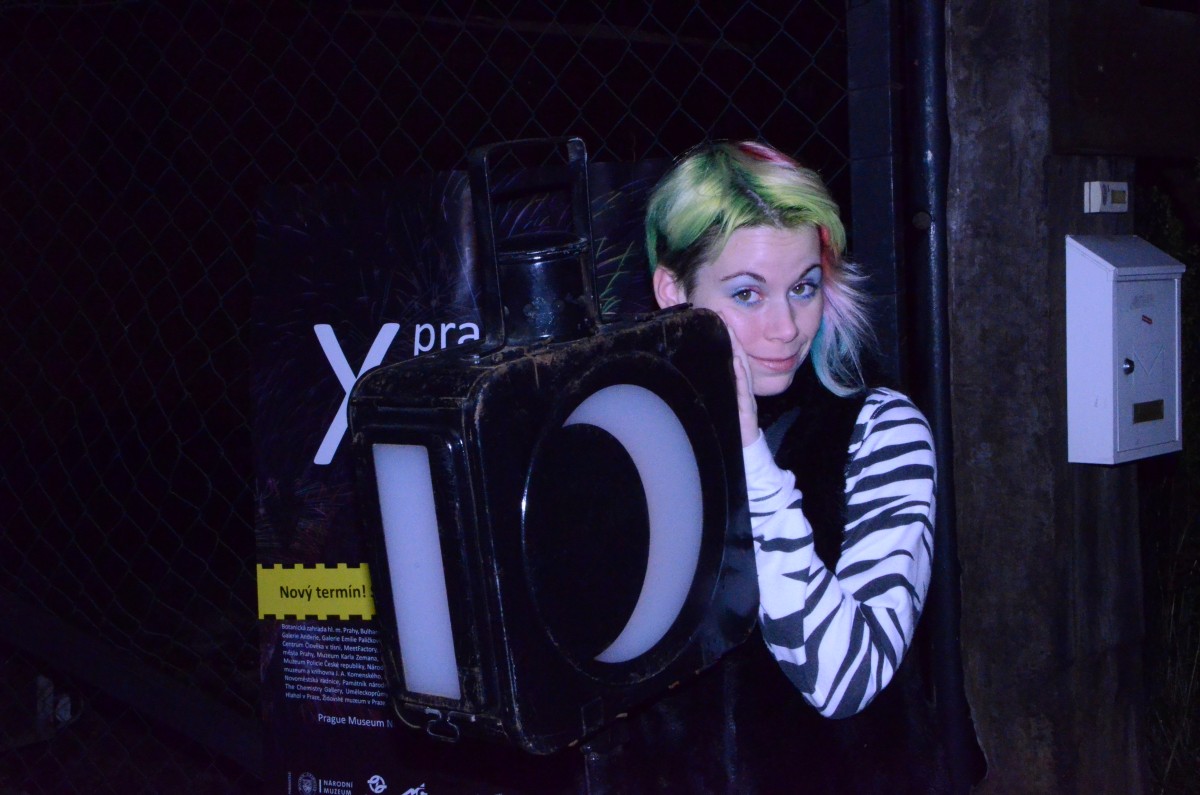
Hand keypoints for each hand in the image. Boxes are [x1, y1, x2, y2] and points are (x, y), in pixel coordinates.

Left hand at [717, 311, 759, 447]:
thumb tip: (696, 371)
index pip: (731, 355)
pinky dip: (740, 373)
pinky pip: (744, 388)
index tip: (718, 316)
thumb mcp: (721, 402)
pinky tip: (736, 359)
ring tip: (729, 329)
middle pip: (737, 356)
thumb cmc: (731, 427)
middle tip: (723, 314)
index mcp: (735, 385)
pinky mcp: (747, 409)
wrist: (746, 451)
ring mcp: (746, 397)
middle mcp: (742, 387)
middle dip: (731, 335)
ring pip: (741, 368)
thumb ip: (716, 386)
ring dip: (736, 348)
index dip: (726, 336)